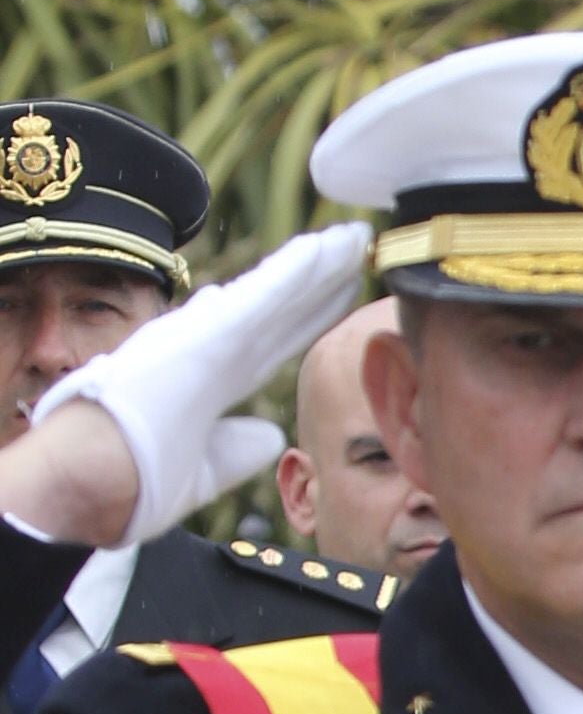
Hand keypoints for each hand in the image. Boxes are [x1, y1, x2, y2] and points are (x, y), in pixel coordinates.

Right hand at [24, 224, 368, 544]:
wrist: (96, 477)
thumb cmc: (135, 476)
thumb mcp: (203, 466)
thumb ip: (238, 449)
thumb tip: (271, 435)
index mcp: (213, 380)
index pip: (275, 341)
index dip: (309, 314)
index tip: (341, 291)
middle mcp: (212, 350)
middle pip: (282, 308)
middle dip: (321, 278)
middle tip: (356, 243)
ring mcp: (207, 337)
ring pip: (275, 293)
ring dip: (316, 262)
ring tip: (353, 236)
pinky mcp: (205, 334)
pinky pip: (259, 298)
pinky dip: (291, 273)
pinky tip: (322, 249)